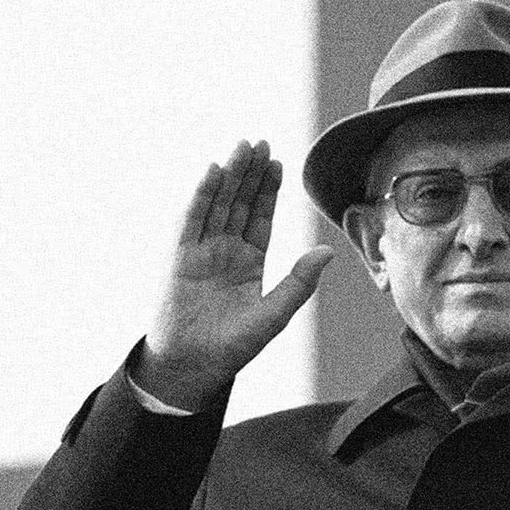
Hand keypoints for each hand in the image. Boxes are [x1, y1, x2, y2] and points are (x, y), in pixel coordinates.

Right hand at [136, 140, 332, 410]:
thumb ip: (300, 282)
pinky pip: (192, 221)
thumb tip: (328, 250)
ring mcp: (202, 252)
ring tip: (242, 147)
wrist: (193, 367)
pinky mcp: (181, 258)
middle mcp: (226, 251)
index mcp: (250, 262)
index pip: (261, 217)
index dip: (268, 190)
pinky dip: (202, 196)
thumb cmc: (234, 346)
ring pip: (218, 205)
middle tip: (260, 142)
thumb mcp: (275, 314)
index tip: (278, 162)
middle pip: (240, 204)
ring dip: (230, 176)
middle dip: (251, 174)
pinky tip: (214, 172)